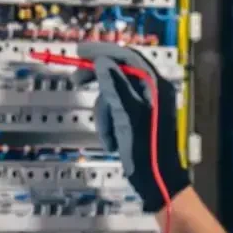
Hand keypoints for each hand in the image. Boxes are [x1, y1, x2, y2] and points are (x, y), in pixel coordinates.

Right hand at [78, 43, 189, 212]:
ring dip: (104, 114)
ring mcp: (144, 106)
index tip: (80, 52)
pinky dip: (108, 125)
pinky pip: (114, 112)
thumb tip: (102, 63)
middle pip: (118, 73)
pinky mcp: (136, 119)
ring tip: (109, 135)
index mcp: (155, 86)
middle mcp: (152, 92)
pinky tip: (113, 140)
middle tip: (77, 80)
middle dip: (98, 82)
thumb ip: (115, 86)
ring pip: (112, 96)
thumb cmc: (148, 152)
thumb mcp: (127, 116)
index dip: (103, 51)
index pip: (127, 57)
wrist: (156, 181)